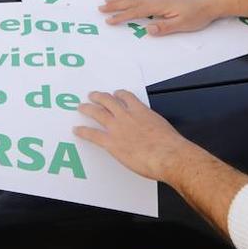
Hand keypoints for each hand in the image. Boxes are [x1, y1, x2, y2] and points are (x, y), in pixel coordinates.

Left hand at [74, 90, 190, 181]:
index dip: (119, 95)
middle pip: (108, 101)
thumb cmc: (170, 145)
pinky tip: (77, 130)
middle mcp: (127, 116)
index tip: (115, 94)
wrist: (167, 155)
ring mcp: (117, 128)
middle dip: (99, 97)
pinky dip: (83, 131)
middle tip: (92, 95)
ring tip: (81, 107)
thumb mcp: (163, 128)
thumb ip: (153, 127)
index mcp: (141, 111)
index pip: (127, 97)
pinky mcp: (111, 142)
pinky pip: (93, 134)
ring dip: (88, 108)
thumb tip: (153, 134)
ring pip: (98, 113)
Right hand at [98, 0, 218, 36]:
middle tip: (100, 7)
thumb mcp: (182, 24)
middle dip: (115, 4)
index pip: (136, 11)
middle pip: (131, 1)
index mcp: (158, 6)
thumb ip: (165, 26)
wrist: (209, 2)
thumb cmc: (197, 15)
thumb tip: (147, 29)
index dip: (121, 16)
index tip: (108, 20)